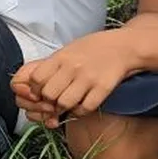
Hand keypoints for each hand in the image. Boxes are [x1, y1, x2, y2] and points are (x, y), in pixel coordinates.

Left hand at [10, 29, 140, 126]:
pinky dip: (80, 111)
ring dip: (63, 108)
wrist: (123, 47)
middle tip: (53, 101)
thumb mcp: (68, 50)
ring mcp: (88, 78)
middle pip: (48, 94)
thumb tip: (34, 83)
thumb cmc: (93, 48)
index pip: (36, 79)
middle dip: (48, 101)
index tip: (39, 92)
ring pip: (64, 103)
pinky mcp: (103, 88)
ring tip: (66, 104)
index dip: (34, 89)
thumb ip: (52, 65)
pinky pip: (85, 108)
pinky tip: (80, 106)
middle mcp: (72, 67)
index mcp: (61, 57)